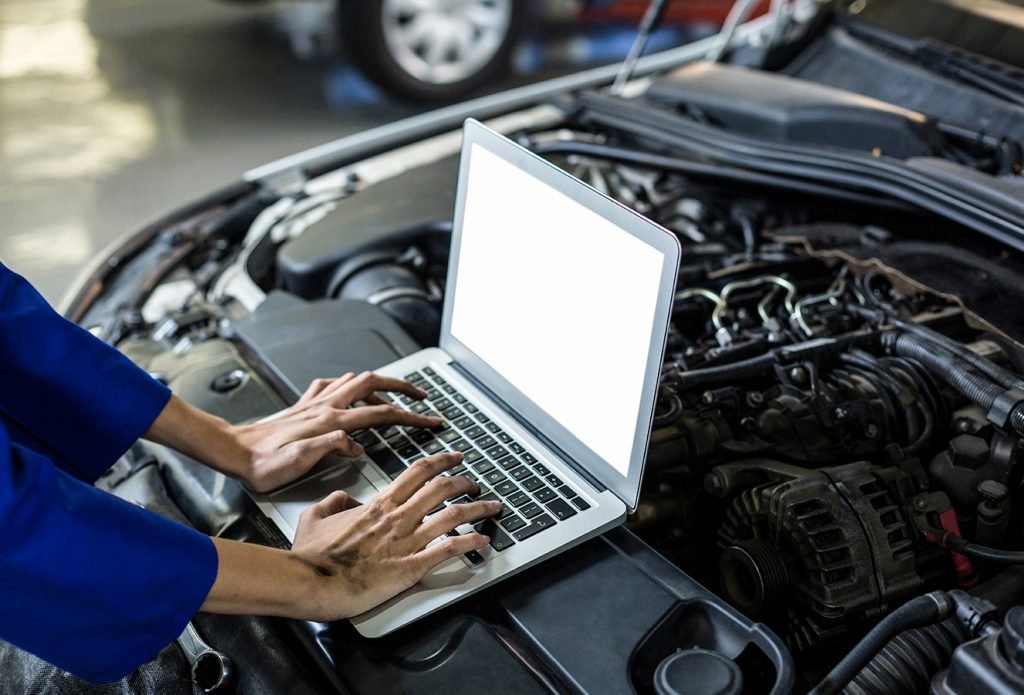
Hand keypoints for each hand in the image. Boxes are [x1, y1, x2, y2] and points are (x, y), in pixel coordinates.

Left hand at [233, 371, 441, 491]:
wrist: (235, 453)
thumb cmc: (264, 463)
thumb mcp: (300, 461)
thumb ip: (332, 448)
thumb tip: (358, 444)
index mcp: (330, 421)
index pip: (381, 413)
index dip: (411, 416)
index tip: (431, 420)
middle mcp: (325, 406)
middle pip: (373, 383)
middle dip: (402, 386)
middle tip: (421, 395)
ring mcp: (315, 402)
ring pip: (355, 379)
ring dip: (379, 382)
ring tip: (394, 393)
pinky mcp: (304, 405)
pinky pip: (331, 385)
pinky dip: (348, 385)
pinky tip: (349, 392)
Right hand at [290, 451, 499, 619]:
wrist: (311, 581)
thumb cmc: (312, 555)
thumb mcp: (315, 515)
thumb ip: (334, 501)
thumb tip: (345, 498)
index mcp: (379, 504)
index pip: (418, 472)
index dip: (441, 461)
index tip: (454, 457)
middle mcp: (398, 518)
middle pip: (442, 489)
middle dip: (465, 482)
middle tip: (476, 482)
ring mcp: (407, 541)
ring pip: (453, 515)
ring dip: (478, 509)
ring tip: (492, 506)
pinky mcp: (411, 567)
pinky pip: (449, 550)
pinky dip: (471, 542)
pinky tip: (483, 541)